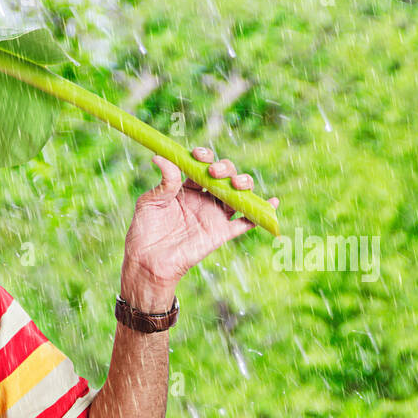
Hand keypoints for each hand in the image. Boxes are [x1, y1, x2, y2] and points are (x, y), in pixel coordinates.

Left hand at [120, 146, 279, 308]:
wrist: (147, 262)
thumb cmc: (144, 231)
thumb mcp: (150, 202)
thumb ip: (164, 181)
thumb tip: (161, 157)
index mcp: (186, 187)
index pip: (202, 166)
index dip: (204, 157)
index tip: (198, 155)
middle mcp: (203, 198)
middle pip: (224, 176)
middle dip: (225, 168)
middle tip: (213, 173)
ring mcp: (214, 215)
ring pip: (238, 194)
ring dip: (243, 183)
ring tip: (237, 184)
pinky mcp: (221, 233)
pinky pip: (246, 222)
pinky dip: (260, 212)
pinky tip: (273, 202)